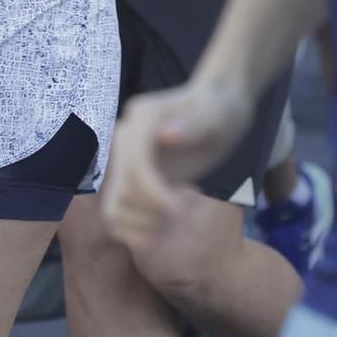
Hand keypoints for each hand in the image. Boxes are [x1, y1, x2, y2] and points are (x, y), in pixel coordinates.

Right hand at [99, 77, 253, 251]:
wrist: (217, 107)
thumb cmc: (220, 109)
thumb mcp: (216, 115)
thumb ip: (193, 124)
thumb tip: (166, 135)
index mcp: (142, 119)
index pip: (134, 164)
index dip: (153, 192)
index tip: (182, 211)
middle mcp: (127, 139)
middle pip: (122, 190)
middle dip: (153, 212)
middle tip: (186, 212)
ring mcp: (128, 159)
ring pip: (116, 208)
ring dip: (146, 225)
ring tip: (179, 216)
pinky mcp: (136, 177)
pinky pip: (124, 212)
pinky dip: (143, 228)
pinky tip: (172, 218)